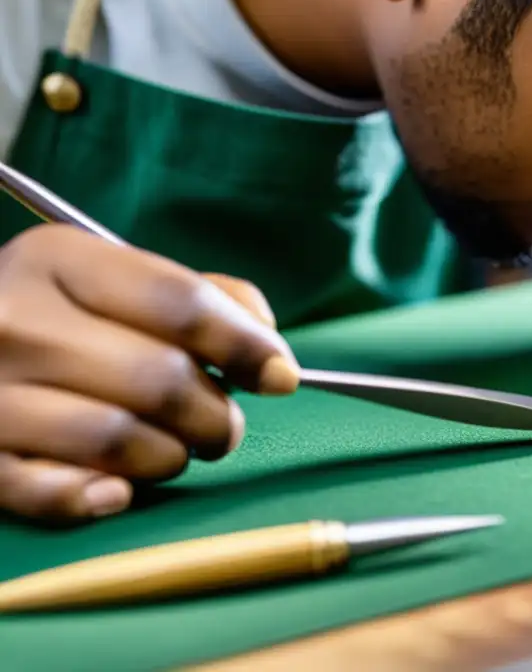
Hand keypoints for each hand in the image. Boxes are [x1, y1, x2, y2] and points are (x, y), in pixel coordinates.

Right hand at [0, 224, 298, 522]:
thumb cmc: (54, 312)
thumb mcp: (114, 277)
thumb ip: (201, 296)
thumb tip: (268, 348)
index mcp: (59, 258)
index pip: (180, 303)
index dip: (246, 345)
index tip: (281, 376)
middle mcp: (15, 319)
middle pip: (161, 378)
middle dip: (215, 415)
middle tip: (222, 426)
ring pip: (120, 439)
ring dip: (171, 457)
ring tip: (173, 450)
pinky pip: (58, 493)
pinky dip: (105, 496)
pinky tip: (119, 488)